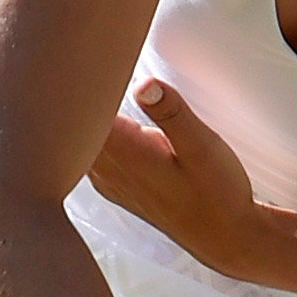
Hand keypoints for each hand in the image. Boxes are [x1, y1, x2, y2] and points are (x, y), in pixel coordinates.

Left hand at [89, 79, 269, 278]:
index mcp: (124, 154)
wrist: (225, 237)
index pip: (80, 113)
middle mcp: (107, 170)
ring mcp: (108, 180)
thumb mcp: (202, 147)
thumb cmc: (218, 193)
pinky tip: (99, 116)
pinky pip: (88, 153)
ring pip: (78, 140)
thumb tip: (143, 84)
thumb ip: (172, 114)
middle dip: (71, 93)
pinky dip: (89, 132)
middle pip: (70, 126)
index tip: (77, 58)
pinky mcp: (116, 185)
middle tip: (75, 59)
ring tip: (82, 78)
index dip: (74, 83)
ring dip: (80, 113)